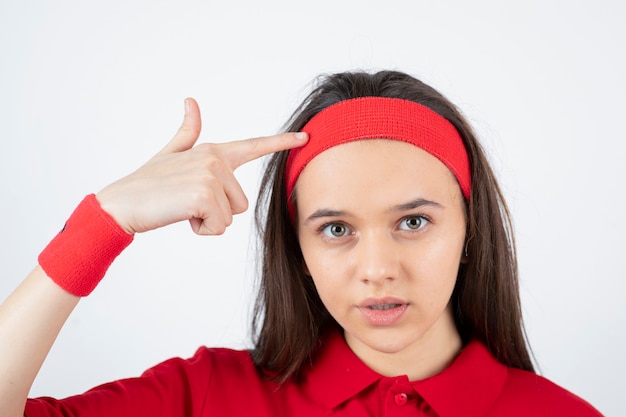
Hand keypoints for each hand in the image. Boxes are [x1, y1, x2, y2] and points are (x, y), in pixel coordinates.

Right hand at [96, 98, 307, 234]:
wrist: (121, 203)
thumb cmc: (148, 183)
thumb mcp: (170, 154)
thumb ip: (187, 131)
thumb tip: (191, 100)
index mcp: (212, 151)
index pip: (253, 146)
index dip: (281, 143)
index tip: (305, 137)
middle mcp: (215, 159)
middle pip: (241, 203)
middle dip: (216, 212)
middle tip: (187, 203)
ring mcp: (211, 176)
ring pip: (231, 217)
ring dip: (208, 221)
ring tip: (182, 208)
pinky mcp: (205, 195)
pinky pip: (219, 227)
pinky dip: (201, 229)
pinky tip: (181, 216)